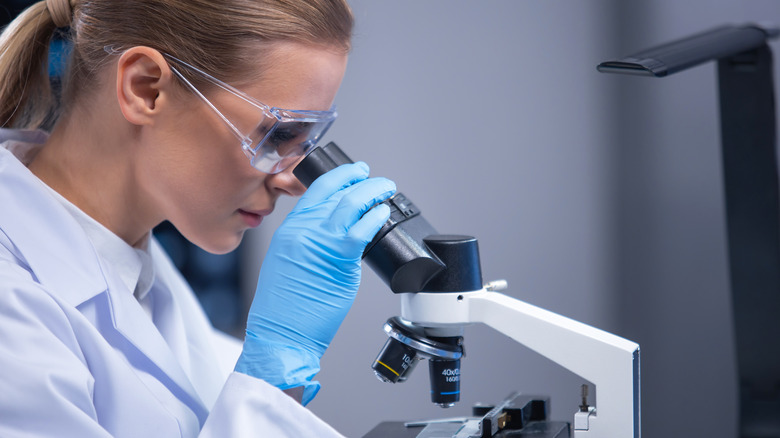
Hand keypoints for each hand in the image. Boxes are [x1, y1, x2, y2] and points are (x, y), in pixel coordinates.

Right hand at [235, 162, 394, 403]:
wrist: (280, 334)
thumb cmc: (283, 309)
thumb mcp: (286, 264)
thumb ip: (307, 243)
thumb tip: (335, 233)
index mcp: (289, 231)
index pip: (315, 191)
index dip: (338, 177)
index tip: (352, 172)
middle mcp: (302, 231)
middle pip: (335, 191)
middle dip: (359, 179)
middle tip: (374, 178)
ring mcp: (320, 243)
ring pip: (351, 203)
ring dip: (373, 192)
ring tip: (386, 189)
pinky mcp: (338, 260)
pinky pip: (362, 230)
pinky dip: (376, 217)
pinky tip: (384, 213)